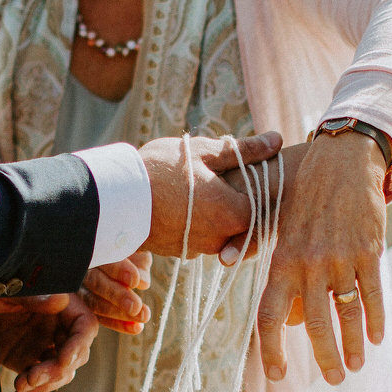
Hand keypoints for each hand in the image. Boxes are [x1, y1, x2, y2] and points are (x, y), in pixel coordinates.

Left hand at [0, 292, 100, 391]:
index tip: (63, 360)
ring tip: (19, 386)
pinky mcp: (29, 364)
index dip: (79, 346)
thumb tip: (61, 300)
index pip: (85, 327)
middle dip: (56, 372)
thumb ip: (35, 296)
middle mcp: (58, 329)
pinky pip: (39, 385)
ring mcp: (45, 348)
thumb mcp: (12, 291)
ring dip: (43, 386)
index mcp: (62, 307)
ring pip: (60, 375)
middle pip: (75, 357)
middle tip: (32, 377)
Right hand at [81, 251, 150, 334]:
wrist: (121, 247)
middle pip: (95, 282)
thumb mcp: (136, 246)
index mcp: (92, 246)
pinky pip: (100, 317)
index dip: (118, 269)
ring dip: (119, 313)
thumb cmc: (129, 245)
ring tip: (142, 317)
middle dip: (117, 296)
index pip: (102, 257)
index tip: (135, 281)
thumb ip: (138, 260)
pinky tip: (137, 328)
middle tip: (136, 307)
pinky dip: (119, 324)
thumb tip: (141, 283)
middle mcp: (81, 266)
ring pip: (94, 302)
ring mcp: (81, 287)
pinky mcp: (88, 305)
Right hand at [138, 132, 285, 259]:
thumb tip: (277, 140)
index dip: (265, 186)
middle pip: (246, 221)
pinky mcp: (181, 251)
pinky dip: (200, 221)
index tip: (258, 171)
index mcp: (235, 213)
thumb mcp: (205, 152)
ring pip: (223, 230)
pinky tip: (187, 201)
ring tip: (203, 186)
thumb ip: (245, 150)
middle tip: (228, 177)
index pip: (267, 205)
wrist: (114, 201)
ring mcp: (200, 248)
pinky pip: (201, 236)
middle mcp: (222, 238)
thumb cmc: (161, 171)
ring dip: (219, 211)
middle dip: (241, 199)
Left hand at [257, 135, 388, 386]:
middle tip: (332, 381)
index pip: (270, 315)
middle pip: (313, 324)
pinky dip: (376, 319)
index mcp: (282, 261)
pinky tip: (376, 338)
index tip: (277, 373)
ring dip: (352, 346)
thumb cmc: (302, 190)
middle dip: (324, 358)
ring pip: (346, 314)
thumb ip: (256, 245)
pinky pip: (372, 293)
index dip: (272, 348)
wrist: (343, 160)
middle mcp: (309, 264)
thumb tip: (230, 265)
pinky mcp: (368, 251)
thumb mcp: (273, 216)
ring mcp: (341, 259)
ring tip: (355, 367)